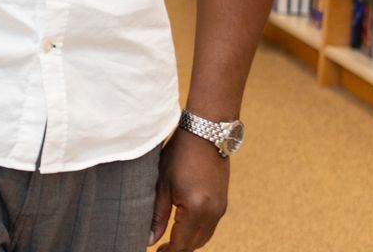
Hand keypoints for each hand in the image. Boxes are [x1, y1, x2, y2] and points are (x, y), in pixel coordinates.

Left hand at [149, 129, 228, 249]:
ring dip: (188, 242)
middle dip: (178, 249)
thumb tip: (149, 239)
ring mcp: (221, 208)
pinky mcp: (222, 202)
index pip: (181, 244)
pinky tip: (183, 226)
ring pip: (204, 237)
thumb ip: (157, 215)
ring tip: (169, 240)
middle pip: (195, 244)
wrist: (206, 132)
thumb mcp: (162, 184)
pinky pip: (210, 226)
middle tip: (160, 248)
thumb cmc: (179, 154)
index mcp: (196, 209)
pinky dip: (197, 231)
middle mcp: (213, 213)